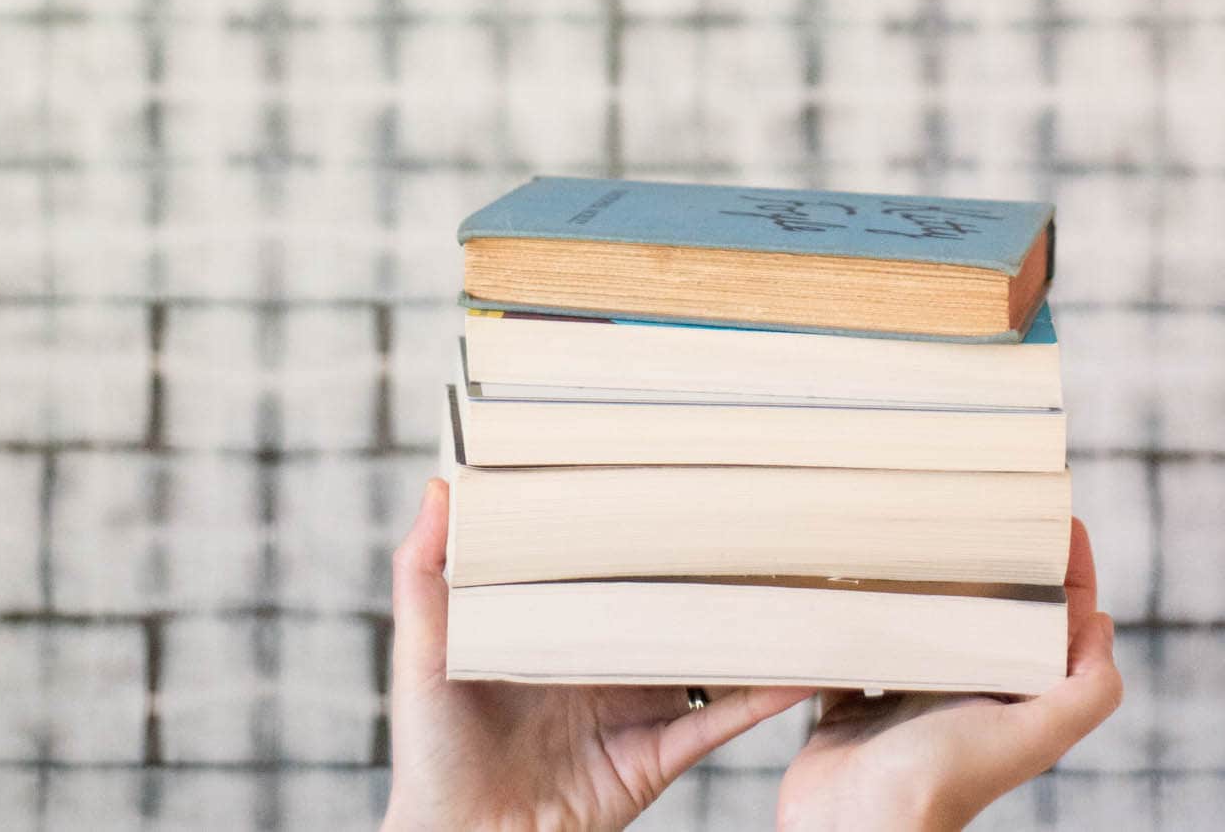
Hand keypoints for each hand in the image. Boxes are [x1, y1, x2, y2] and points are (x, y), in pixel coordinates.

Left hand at [382, 478, 813, 831]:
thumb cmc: (431, 751)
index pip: (613, 560)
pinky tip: (800, 664)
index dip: (645, 520)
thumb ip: (425, 570)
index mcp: (561, 622)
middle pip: (674, 599)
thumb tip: (439, 484)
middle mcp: (608, 656)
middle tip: (765, 508)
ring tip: (803, 576)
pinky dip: (763, 695)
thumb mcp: (421, 649)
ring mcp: (638, 705)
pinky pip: (720, 722)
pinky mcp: (656, 755)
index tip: (679, 469)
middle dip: (715, 561)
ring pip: (710, 652)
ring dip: (754, 621)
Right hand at [775, 518, 1121, 831]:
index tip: (1056, 511)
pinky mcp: (851, 701)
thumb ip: (1085, 694)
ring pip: (919, 623)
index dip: (1063, 567)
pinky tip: (845, 573)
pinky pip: (855, 643)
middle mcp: (961, 696)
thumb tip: (1104, 623)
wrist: (855, 827)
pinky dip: (853, 611)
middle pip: (985, 613)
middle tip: (980, 502)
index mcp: (1008, 700)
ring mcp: (904, 698)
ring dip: (919, 582)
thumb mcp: (1031, 736)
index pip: (1052, 621)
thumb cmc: (942, 781)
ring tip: (913, 525)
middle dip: (988, 561)